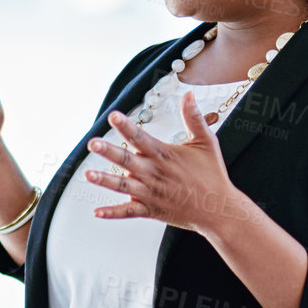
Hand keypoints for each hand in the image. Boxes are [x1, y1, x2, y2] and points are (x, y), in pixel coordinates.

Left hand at [83, 92, 254, 232]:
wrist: (219, 209)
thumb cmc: (212, 174)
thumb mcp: (206, 142)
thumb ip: (194, 118)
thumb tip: (189, 94)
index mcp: (164, 156)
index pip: (141, 138)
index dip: (126, 126)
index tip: (113, 116)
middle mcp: (154, 174)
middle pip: (127, 161)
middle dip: (108, 151)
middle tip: (92, 143)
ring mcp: (151, 193)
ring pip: (123, 186)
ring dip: (105, 181)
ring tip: (87, 174)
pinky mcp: (151, 210)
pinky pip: (129, 211)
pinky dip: (113, 212)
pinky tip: (97, 212)